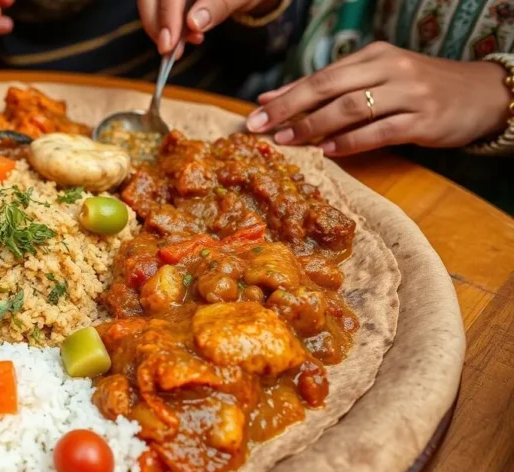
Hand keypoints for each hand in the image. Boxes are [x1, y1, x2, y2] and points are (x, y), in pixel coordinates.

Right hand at [138, 0, 267, 54]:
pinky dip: (167, 28)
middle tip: (169, 51)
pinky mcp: (171, 0)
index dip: (166, 17)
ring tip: (180, 48)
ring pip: (151, 5)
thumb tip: (193, 23)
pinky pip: (159, 11)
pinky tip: (185, 38)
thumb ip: (218, 6)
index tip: (169, 44)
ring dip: (160, 30)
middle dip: (156, 25)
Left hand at [247, 42, 510, 155]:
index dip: (286, 94)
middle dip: (290, 108)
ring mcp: (409, 94)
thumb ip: (330, 89)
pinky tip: (328, 151)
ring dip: (314, 126)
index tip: (255, 112)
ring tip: (288, 141)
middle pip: (329, 87)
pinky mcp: (424, 120)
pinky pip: (380, 131)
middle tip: (260, 128)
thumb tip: (272, 100)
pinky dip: (350, 142)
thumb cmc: (418, 90)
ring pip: (351, 108)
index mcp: (374, 55)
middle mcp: (390, 69)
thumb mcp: (376, 79)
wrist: (482, 95)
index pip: (321, 74)